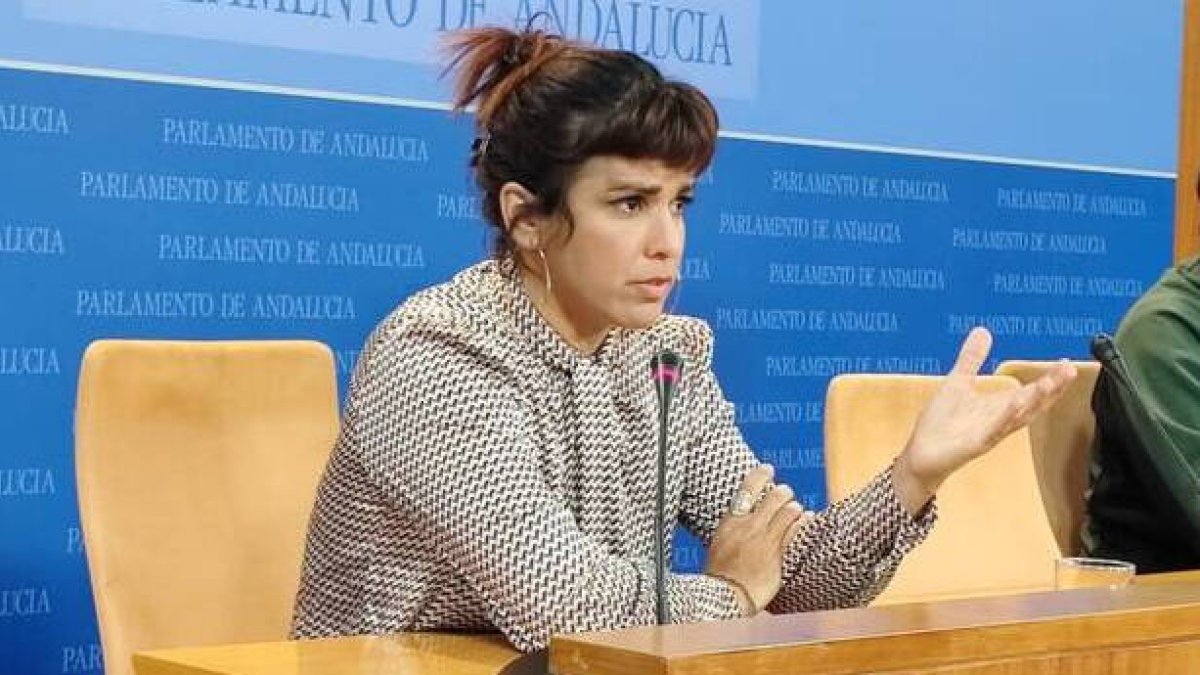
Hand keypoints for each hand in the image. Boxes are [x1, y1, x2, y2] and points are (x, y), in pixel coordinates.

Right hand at [705, 465, 806, 614]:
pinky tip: (807, 517)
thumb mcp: (721, 544)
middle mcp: (748, 525)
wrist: (726, 596)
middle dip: (784, 492)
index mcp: (731, 521)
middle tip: (786, 494)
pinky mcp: (777, 552)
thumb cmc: (721, 574)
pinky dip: (803, 520)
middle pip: (774, 496)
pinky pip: (795, 529)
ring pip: (788, 510)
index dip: (760, 475)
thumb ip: (735, 530)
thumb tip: (745, 521)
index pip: (747, 489)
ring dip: (795, 507)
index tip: (768, 468)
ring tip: (796, 510)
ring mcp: (764, 538)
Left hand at [894, 327, 1076, 514]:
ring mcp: (990, 433)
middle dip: (1052, 387)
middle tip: (1070, 369)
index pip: (1031, 391)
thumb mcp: (957, 383)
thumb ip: (971, 359)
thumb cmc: (940, 425)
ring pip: (1019, 415)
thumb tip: (983, 331)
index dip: (1049, 379)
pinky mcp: (976, 444)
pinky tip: (1017, 402)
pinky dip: (1006, 416)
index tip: (1067, 363)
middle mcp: (1000, 420)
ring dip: (1035, 399)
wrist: (919, 455)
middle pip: (1033, 403)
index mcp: (998, 406)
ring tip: (1053, 381)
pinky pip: (994, 429)